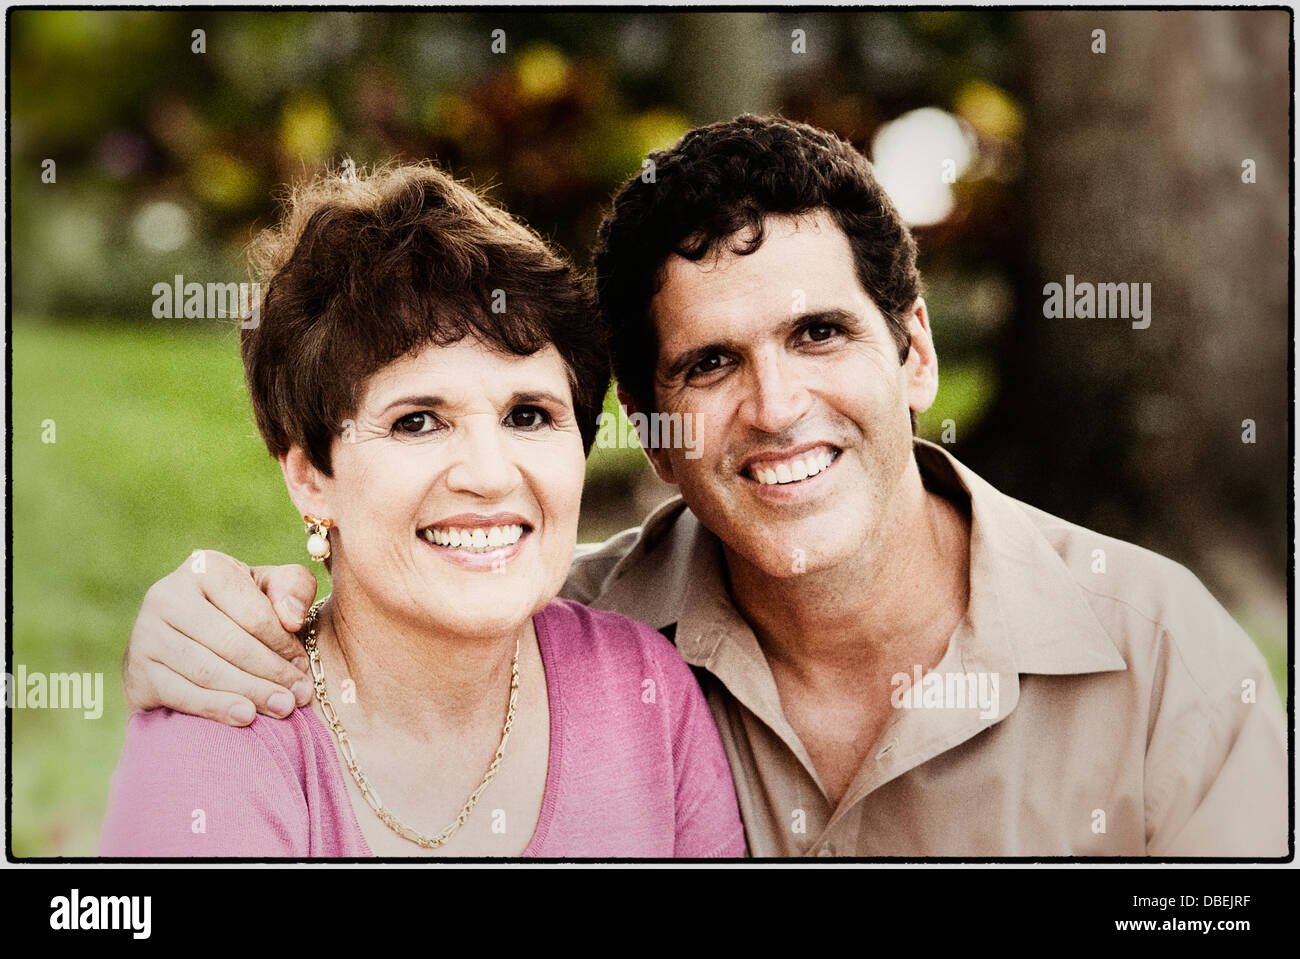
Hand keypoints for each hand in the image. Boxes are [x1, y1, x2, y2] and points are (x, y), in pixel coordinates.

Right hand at [122, 551, 319, 724]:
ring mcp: (145, 632)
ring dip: (251, 693)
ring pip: (208, 670)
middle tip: (299, 696)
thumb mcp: (269, 589)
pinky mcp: (136, 670)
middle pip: (230, 643)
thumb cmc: (240, 610)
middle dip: (271, 673)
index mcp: (204, 568)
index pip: (252, 612)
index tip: (303, 665)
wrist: (181, 644)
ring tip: (283, 709)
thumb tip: (292, 618)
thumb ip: (292, 587)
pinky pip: (182, 693)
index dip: (282, 643)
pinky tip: (245, 717)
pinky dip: (216, 708)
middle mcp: (167, 594)